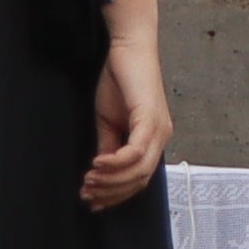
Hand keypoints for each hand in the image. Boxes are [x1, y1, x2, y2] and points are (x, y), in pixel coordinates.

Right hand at [80, 0, 173, 209]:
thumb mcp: (108, 120)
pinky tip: (97, 164)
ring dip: (111, 181)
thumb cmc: (120, 80)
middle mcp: (161, 137)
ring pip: (139, 170)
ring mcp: (159, 128)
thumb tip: (101, 171)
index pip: (139, 178)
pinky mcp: (150, 118)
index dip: (116, 194)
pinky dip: (116, 163)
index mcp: (153, 139)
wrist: (128, 48)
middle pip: (140, 180)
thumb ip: (109, 145)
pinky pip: (136, 151)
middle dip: (111, 192)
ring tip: (88, 180)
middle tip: (87, 194)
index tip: (93, 200)